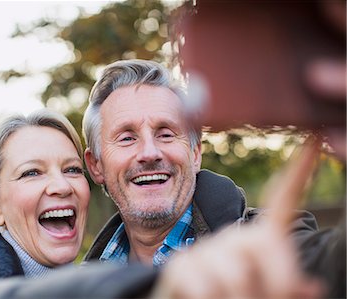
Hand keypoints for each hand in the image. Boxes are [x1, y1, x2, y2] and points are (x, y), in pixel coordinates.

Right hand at [154, 139, 323, 298]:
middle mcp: (232, 237)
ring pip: (236, 276)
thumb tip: (312, 288)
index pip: (282, 200)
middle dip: (272, 286)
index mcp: (260, 240)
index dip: (298, 171)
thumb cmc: (236, 298)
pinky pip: (205, 289)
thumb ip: (286, 285)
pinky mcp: (181, 266)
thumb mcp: (268, 293)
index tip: (314, 137)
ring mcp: (205, 250)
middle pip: (261, 247)